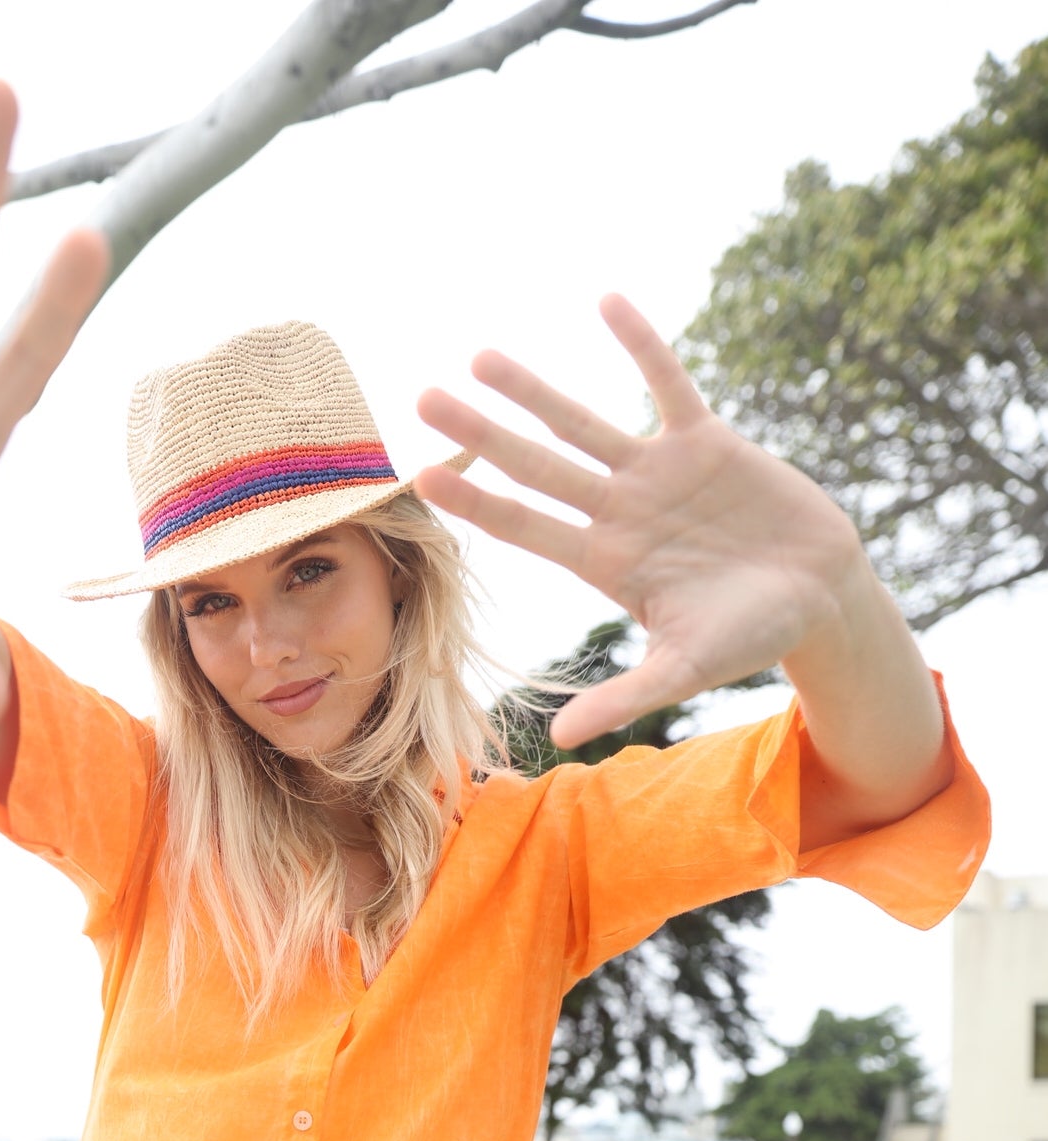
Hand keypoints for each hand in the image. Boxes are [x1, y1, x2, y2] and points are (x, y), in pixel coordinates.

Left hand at [412, 296, 864, 748]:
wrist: (820, 597)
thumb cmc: (751, 638)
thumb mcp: (686, 671)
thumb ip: (625, 697)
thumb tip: (559, 739)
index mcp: (604, 562)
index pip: (525, 526)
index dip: (476, 501)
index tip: (421, 476)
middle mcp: (617, 511)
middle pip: (536, 466)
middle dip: (482, 432)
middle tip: (424, 396)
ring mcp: (656, 473)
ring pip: (583, 421)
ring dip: (534, 389)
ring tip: (480, 355)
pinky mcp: (705, 441)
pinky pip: (668, 382)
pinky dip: (641, 344)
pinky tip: (605, 300)